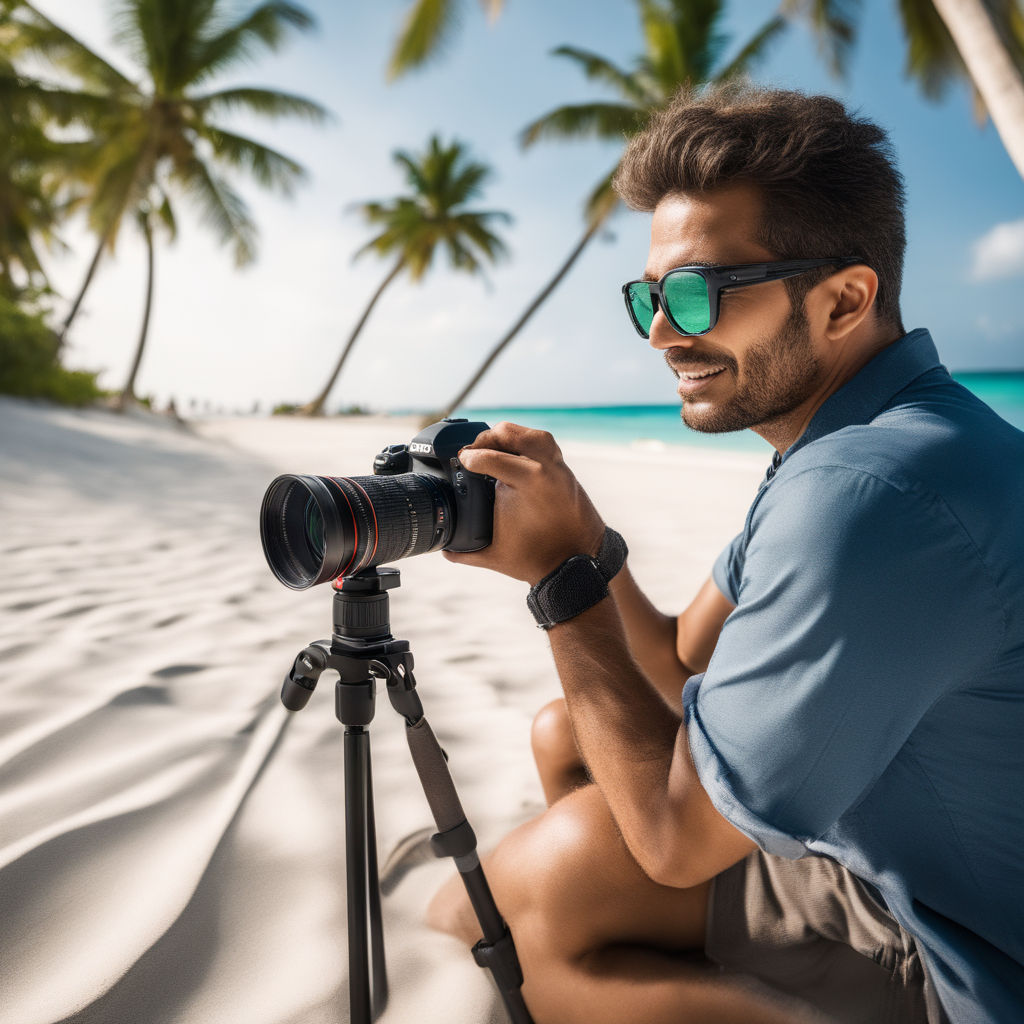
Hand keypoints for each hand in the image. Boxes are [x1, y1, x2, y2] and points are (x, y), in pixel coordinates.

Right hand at [444, 422, 605, 584]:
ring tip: (492, 447)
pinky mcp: (564, 470)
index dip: (470, 457)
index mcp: (530, 483)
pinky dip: (526, 443)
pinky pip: (544, 444)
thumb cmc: (540, 559)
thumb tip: (445, 549)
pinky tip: (513, 455)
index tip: (461, 459)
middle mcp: (547, 469)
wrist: (578, 562)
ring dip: (508, 436)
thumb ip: (465, 552)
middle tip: (472, 452)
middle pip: (511, 434)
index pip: (491, 457)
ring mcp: (558, 467)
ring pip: (531, 434)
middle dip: (486, 439)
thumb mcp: (496, 555)